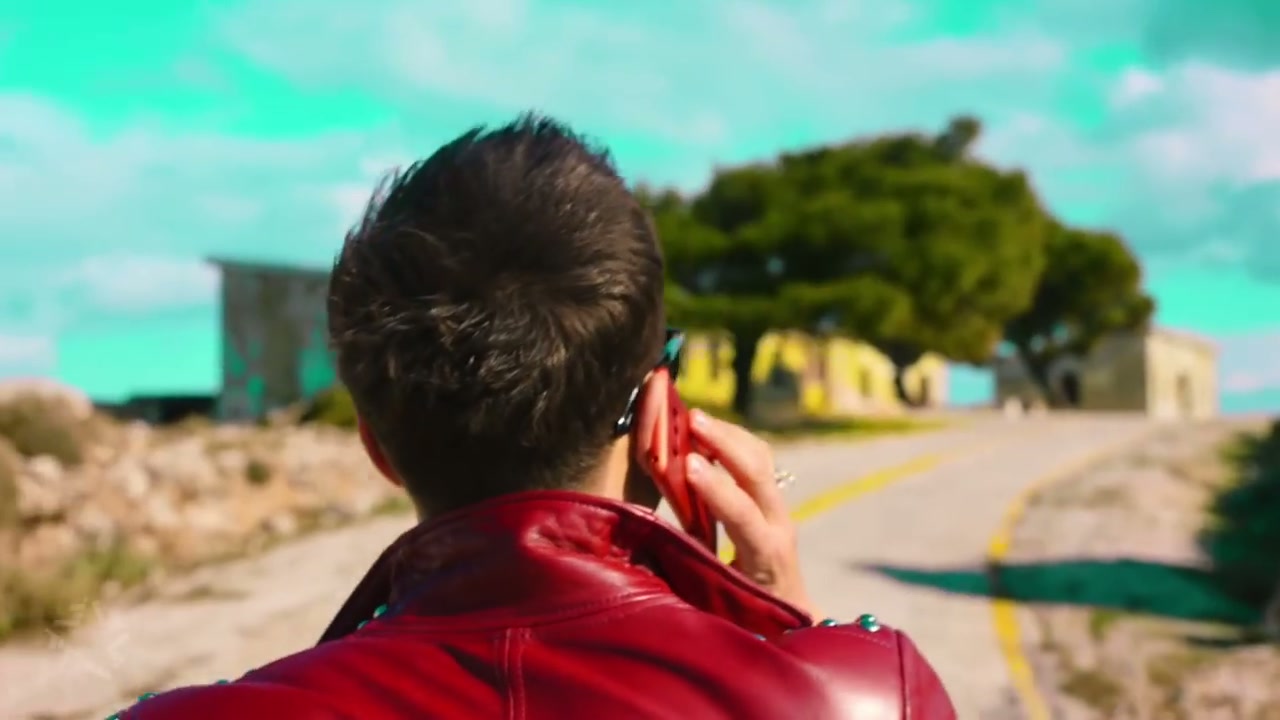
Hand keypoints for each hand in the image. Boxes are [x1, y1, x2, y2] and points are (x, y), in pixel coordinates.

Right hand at [685, 410, 817, 619]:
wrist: (789, 619)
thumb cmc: (744, 615)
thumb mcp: (716, 597)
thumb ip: (692, 562)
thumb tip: (649, 536)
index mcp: (766, 556)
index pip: (744, 514)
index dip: (717, 489)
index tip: (688, 464)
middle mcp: (780, 526)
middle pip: (760, 472)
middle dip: (725, 442)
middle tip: (691, 419)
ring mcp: (780, 509)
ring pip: (762, 458)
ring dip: (727, 434)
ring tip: (693, 418)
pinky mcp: (773, 499)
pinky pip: (757, 459)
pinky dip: (731, 440)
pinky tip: (706, 432)